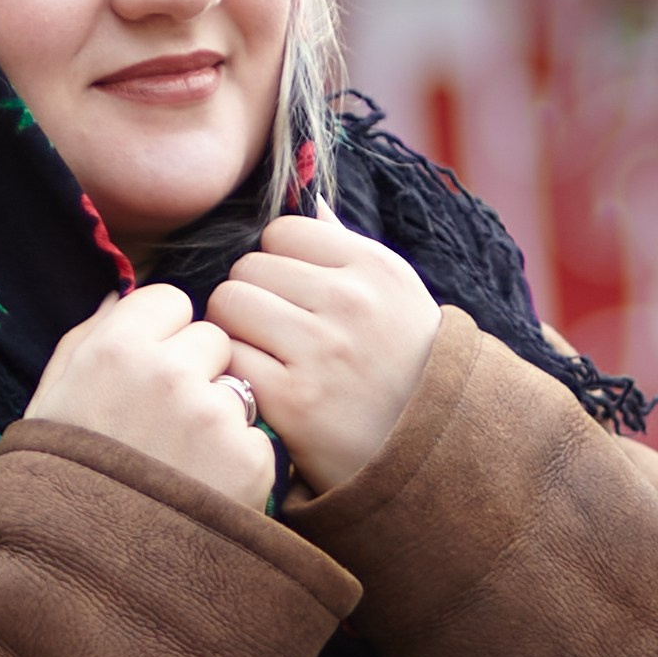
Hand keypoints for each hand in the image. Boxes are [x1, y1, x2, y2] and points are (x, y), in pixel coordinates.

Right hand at [24, 282, 275, 510]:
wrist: (83, 582)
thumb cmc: (58, 488)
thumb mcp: (49, 403)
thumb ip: (86, 339)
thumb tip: (118, 295)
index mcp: (115, 347)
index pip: (171, 302)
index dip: (163, 339)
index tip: (146, 377)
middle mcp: (169, 371)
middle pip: (213, 340)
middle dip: (198, 373)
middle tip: (165, 429)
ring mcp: (214, 417)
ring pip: (239, 390)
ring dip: (221, 419)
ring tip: (181, 467)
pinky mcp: (251, 461)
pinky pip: (258, 441)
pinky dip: (240, 466)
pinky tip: (203, 494)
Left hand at [207, 215, 439, 495]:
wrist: (429, 459)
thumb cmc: (403, 366)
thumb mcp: (396, 295)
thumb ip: (346, 245)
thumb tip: (306, 197)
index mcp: (376, 268)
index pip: (282, 231)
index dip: (277, 262)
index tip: (291, 293)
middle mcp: (351, 302)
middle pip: (247, 266)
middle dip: (251, 295)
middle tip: (269, 329)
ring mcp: (322, 352)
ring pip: (228, 304)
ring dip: (233, 330)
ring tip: (260, 353)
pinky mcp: (294, 402)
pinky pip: (229, 358)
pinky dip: (234, 373)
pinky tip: (258, 387)